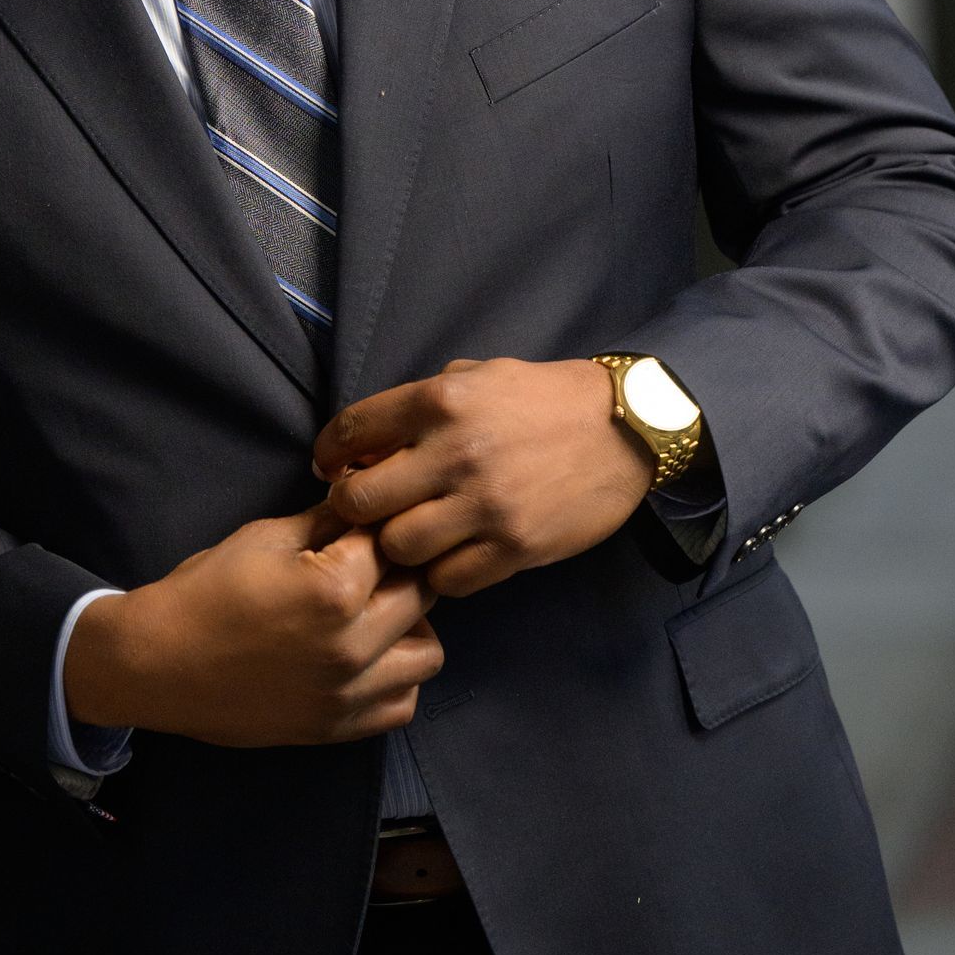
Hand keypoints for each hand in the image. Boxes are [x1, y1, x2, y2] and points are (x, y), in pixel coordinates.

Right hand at [63, 505, 441, 747]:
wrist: (157, 663)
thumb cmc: (205, 591)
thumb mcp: (265, 537)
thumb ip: (327, 521)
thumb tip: (368, 500)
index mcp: (335, 590)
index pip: (392, 541)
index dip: (378, 525)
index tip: (364, 524)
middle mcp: (353, 645)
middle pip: (422, 593)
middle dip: (402, 570)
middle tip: (372, 564)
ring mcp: (348, 692)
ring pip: (428, 655)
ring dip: (411, 629)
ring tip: (376, 616)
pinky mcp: (337, 726)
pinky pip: (402, 703)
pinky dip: (395, 679)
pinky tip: (367, 658)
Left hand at [312, 357, 652, 596]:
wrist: (626, 430)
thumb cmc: (544, 399)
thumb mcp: (479, 375)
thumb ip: (422, 404)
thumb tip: (367, 442)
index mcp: (441, 401)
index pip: (350, 432)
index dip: (328, 456)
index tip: (331, 469)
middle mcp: (455, 453)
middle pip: (361, 500)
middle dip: (354, 508)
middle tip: (368, 510)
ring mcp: (485, 506)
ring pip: (399, 547)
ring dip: (398, 546)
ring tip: (414, 535)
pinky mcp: (514, 548)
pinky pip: (448, 580)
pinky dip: (441, 573)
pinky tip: (451, 555)